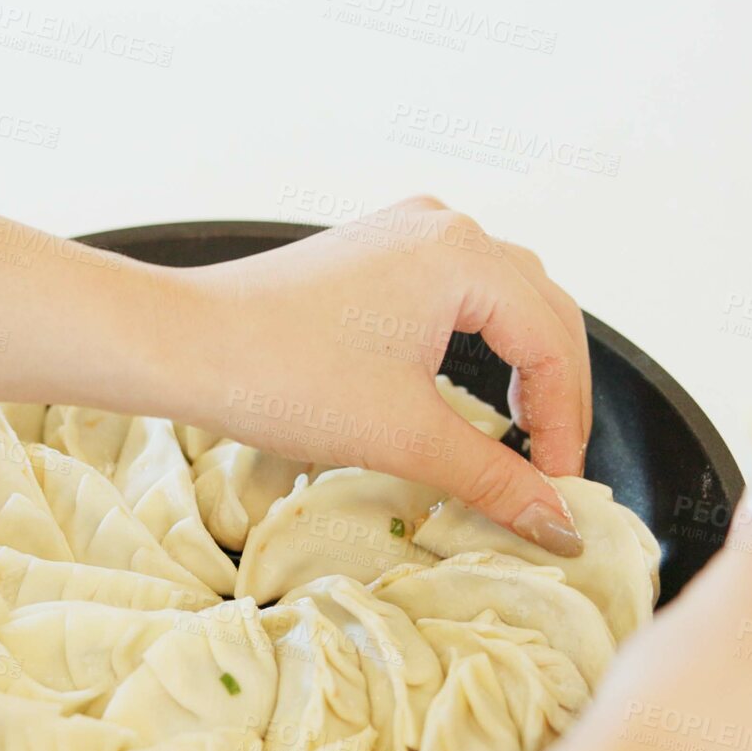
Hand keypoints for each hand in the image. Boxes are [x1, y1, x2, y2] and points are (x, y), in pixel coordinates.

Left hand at [165, 196, 591, 555]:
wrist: (183, 345)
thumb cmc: (283, 377)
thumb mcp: (405, 436)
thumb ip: (495, 478)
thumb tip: (558, 523)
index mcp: (464, 255)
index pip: (552, 344)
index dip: (568, 423)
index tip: (561, 490)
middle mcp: (442, 227)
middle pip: (540, 310)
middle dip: (555, 393)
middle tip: (554, 468)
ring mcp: (403, 233)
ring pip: (501, 296)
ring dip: (521, 363)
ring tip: (525, 432)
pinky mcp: (370, 253)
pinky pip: (454, 290)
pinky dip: (477, 340)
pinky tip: (470, 386)